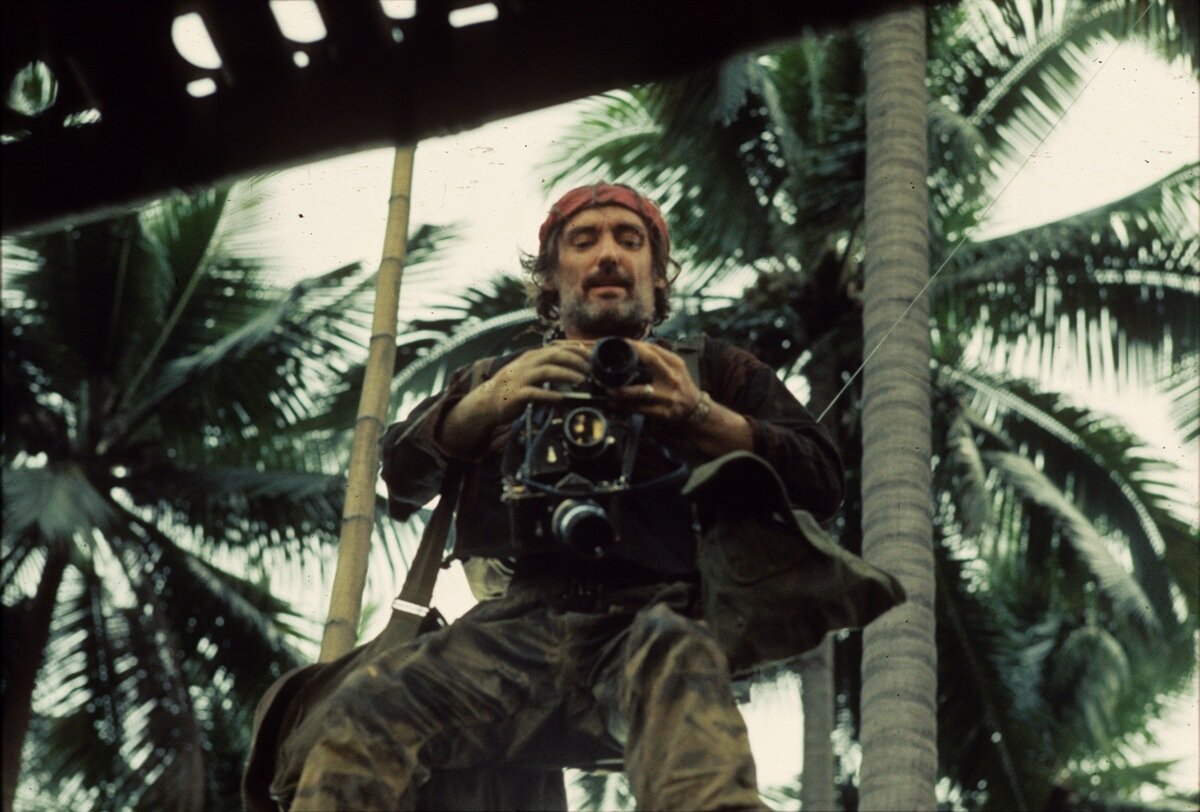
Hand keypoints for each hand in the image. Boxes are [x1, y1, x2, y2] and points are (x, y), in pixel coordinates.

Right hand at [465, 341, 592, 426]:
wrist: (487, 401)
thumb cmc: (514, 386)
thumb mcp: (530, 371)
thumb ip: (547, 366)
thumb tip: (574, 365)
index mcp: (532, 357)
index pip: (557, 347)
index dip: (576, 350)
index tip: (592, 356)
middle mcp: (527, 364)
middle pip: (554, 355)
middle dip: (575, 360)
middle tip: (590, 370)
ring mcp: (520, 378)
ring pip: (546, 371)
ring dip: (566, 375)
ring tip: (580, 381)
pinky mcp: (516, 394)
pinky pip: (534, 393)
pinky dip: (549, 395)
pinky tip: (561, 398)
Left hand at [605, 341, 702, 425]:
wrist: (695, 410)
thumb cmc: (680, 386)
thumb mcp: (676, 368)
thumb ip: (659, 358)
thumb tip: (633, 347)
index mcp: (675, 364)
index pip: (654, 349)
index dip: (635, 345)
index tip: (618, 342)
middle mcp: (672, 377)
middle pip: (651, 361)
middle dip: (629, 358)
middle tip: (608, 359)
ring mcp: (667, 396)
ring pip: (640, 391)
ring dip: (621, 390)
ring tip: (607, 388)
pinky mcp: (662, 412)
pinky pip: (638, 409)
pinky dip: (623, 406)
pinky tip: (612, 404)